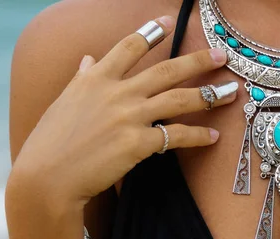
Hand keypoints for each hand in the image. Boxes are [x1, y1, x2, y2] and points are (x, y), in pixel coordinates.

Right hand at [9, 16, 236, 208]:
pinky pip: (177, 136)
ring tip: (231, 93)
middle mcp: (117, 92)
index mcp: (96, 78)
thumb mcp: (65, 101)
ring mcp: (130, 117)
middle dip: (197, 61)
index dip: (152, 31)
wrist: (48, 176)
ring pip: (179, 100)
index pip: (129, 47)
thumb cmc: (53, 141)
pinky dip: (198, 136)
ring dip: (209, 96)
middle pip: (166, 70)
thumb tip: (89, 59)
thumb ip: (82, 78)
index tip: (170, 20)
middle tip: (220, 56)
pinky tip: (213, 137)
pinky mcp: (139, 143)